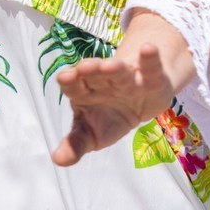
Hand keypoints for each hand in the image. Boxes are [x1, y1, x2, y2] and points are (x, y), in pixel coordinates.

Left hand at [53, 15, 187, 165]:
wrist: (140, 106)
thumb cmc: (108, 119)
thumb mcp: (91, 135)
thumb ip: (75, 145)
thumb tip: (58, 160)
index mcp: (83, 92)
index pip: (73, 85)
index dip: (69, 81)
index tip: (65, 77)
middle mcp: (103, 81)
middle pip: (95, 74)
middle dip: (91, 70)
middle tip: (86, 67)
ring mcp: (127, 78)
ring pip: (120, 71)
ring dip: (115, 68)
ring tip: (110, 65)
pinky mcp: (151, 79)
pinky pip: (150, 68)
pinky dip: (150, 59)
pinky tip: (149, 48)